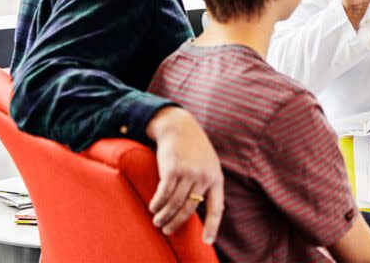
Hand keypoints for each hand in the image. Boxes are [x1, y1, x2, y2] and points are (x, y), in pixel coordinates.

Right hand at [146, 106, 224, 242]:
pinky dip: (157, 203)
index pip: (216, 208)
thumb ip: (207, 183)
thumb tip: (205, 207)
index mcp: (216, 178)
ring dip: (164, 216)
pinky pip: (164, 194)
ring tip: (157, 221)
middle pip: (190, 209)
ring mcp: (189, 173)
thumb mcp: (208, 164)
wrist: (180, 127)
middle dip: (176, 223)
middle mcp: (204, 177)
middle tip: (166, 231)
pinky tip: (153, 208)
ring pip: (175, 203)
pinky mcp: (173, 169)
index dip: (213, 227)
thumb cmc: (194, 149)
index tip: (207, 242)